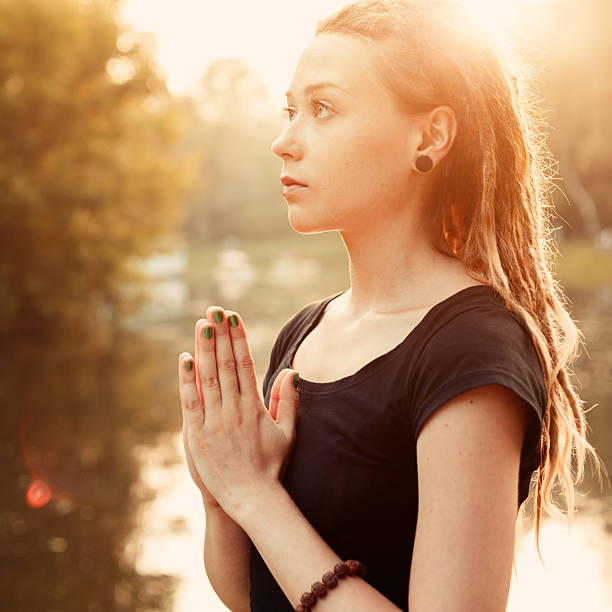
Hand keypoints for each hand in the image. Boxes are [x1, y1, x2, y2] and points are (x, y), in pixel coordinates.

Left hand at [177, 306, 299, 519]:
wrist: (252, 499)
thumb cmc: (271, 466)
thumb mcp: (287, 432)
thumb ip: (288, 400)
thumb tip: (292, 371)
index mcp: (255, 406)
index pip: (246, 364)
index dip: (239, 339)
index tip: (234, 318)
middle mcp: (235, 409)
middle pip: (226, 364)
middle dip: (221, 334)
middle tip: (215, 310)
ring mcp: (215, 421)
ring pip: (209, 377)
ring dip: (205, 348)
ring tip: (202, 324)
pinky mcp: (197, 435)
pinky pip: (190, 402)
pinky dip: (187, 379)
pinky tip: (185, 358)